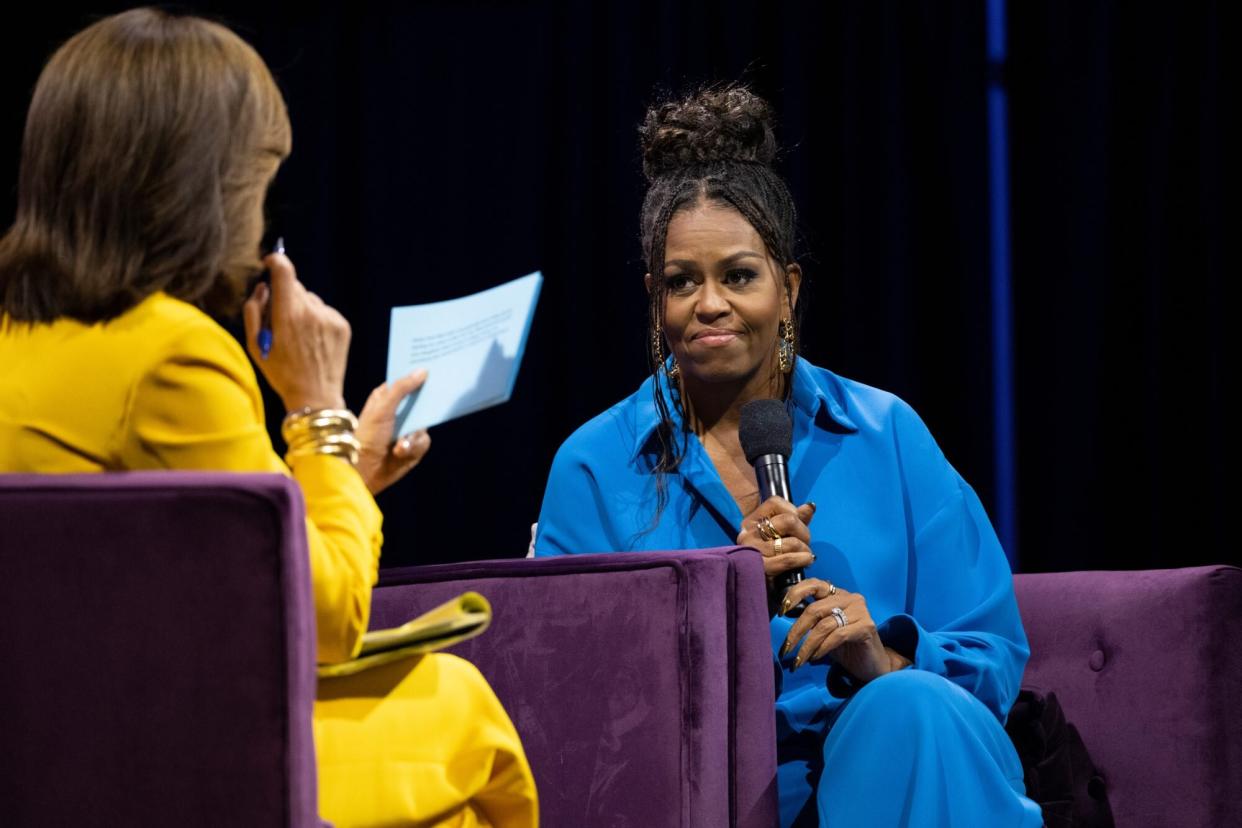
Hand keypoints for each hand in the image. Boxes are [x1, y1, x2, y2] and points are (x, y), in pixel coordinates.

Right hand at [243, 251, 349, 411]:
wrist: (315, 396)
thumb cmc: (280, 372)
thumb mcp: (254, 345)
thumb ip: (254, 311)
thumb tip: (263, 287)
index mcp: (287, 315)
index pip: (284, 272)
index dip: (276, 262)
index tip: (270, 262)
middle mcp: (311, 312)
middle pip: (295, 286)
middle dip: (285, 296)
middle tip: (280, 321)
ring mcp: (330, 318)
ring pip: (310, 299)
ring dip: (302, 309)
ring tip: (298, 337)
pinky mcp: (342, 325)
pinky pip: (324, 312)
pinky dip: (317, 320)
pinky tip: (313, 341)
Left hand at [355, 370, 431, 494]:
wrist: (365, 469)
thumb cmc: (368, 435)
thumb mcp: (383, 408)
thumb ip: (402, 388)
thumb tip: (422, 371)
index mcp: (387, 397)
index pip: (407, 381)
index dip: (419, 376)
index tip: (433, 369)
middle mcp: (399, 411)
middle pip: (422, 401)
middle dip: (426, 405)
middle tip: (436, 399)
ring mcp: (407, 429)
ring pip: (425, 425)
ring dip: (413, 435)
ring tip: (400, 443)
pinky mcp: (413, 446)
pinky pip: (423, 442)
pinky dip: (413, 447)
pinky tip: (400, 452)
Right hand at [736, 496, 816, 580]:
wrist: (752, 585)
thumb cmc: (770, 557)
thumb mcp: (780, 534)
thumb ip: (796, 519)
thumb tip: (810, 506)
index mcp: (751, 521)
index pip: (775, 502)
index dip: (793, 512)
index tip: (796, 526)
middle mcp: (748, 533)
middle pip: (789, 520)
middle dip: (804, 533)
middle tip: (805, 543)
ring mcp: (753, 551)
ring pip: (792, 542)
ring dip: (805, 550)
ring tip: (805, 555)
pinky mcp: (760, 568)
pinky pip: (788, 559)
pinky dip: (803, 559)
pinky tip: (806, 560)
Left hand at [778, 579, 907, 682]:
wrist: (872, 666)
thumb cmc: (846, 647)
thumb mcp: (823, 630)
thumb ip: (810, 619)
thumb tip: (783, 615)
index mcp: (837, 594)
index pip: (814, 584)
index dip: (795, 594)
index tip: (780, 611)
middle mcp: (850, 598)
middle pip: (814, 609)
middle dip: (796, 631)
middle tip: (785, 649)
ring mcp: (860, 611)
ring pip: (823, 626)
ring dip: (807, 646)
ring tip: (798, 660)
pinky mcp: (866, 627)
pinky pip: (836, 636)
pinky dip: (822, 648)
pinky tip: (814, 658)